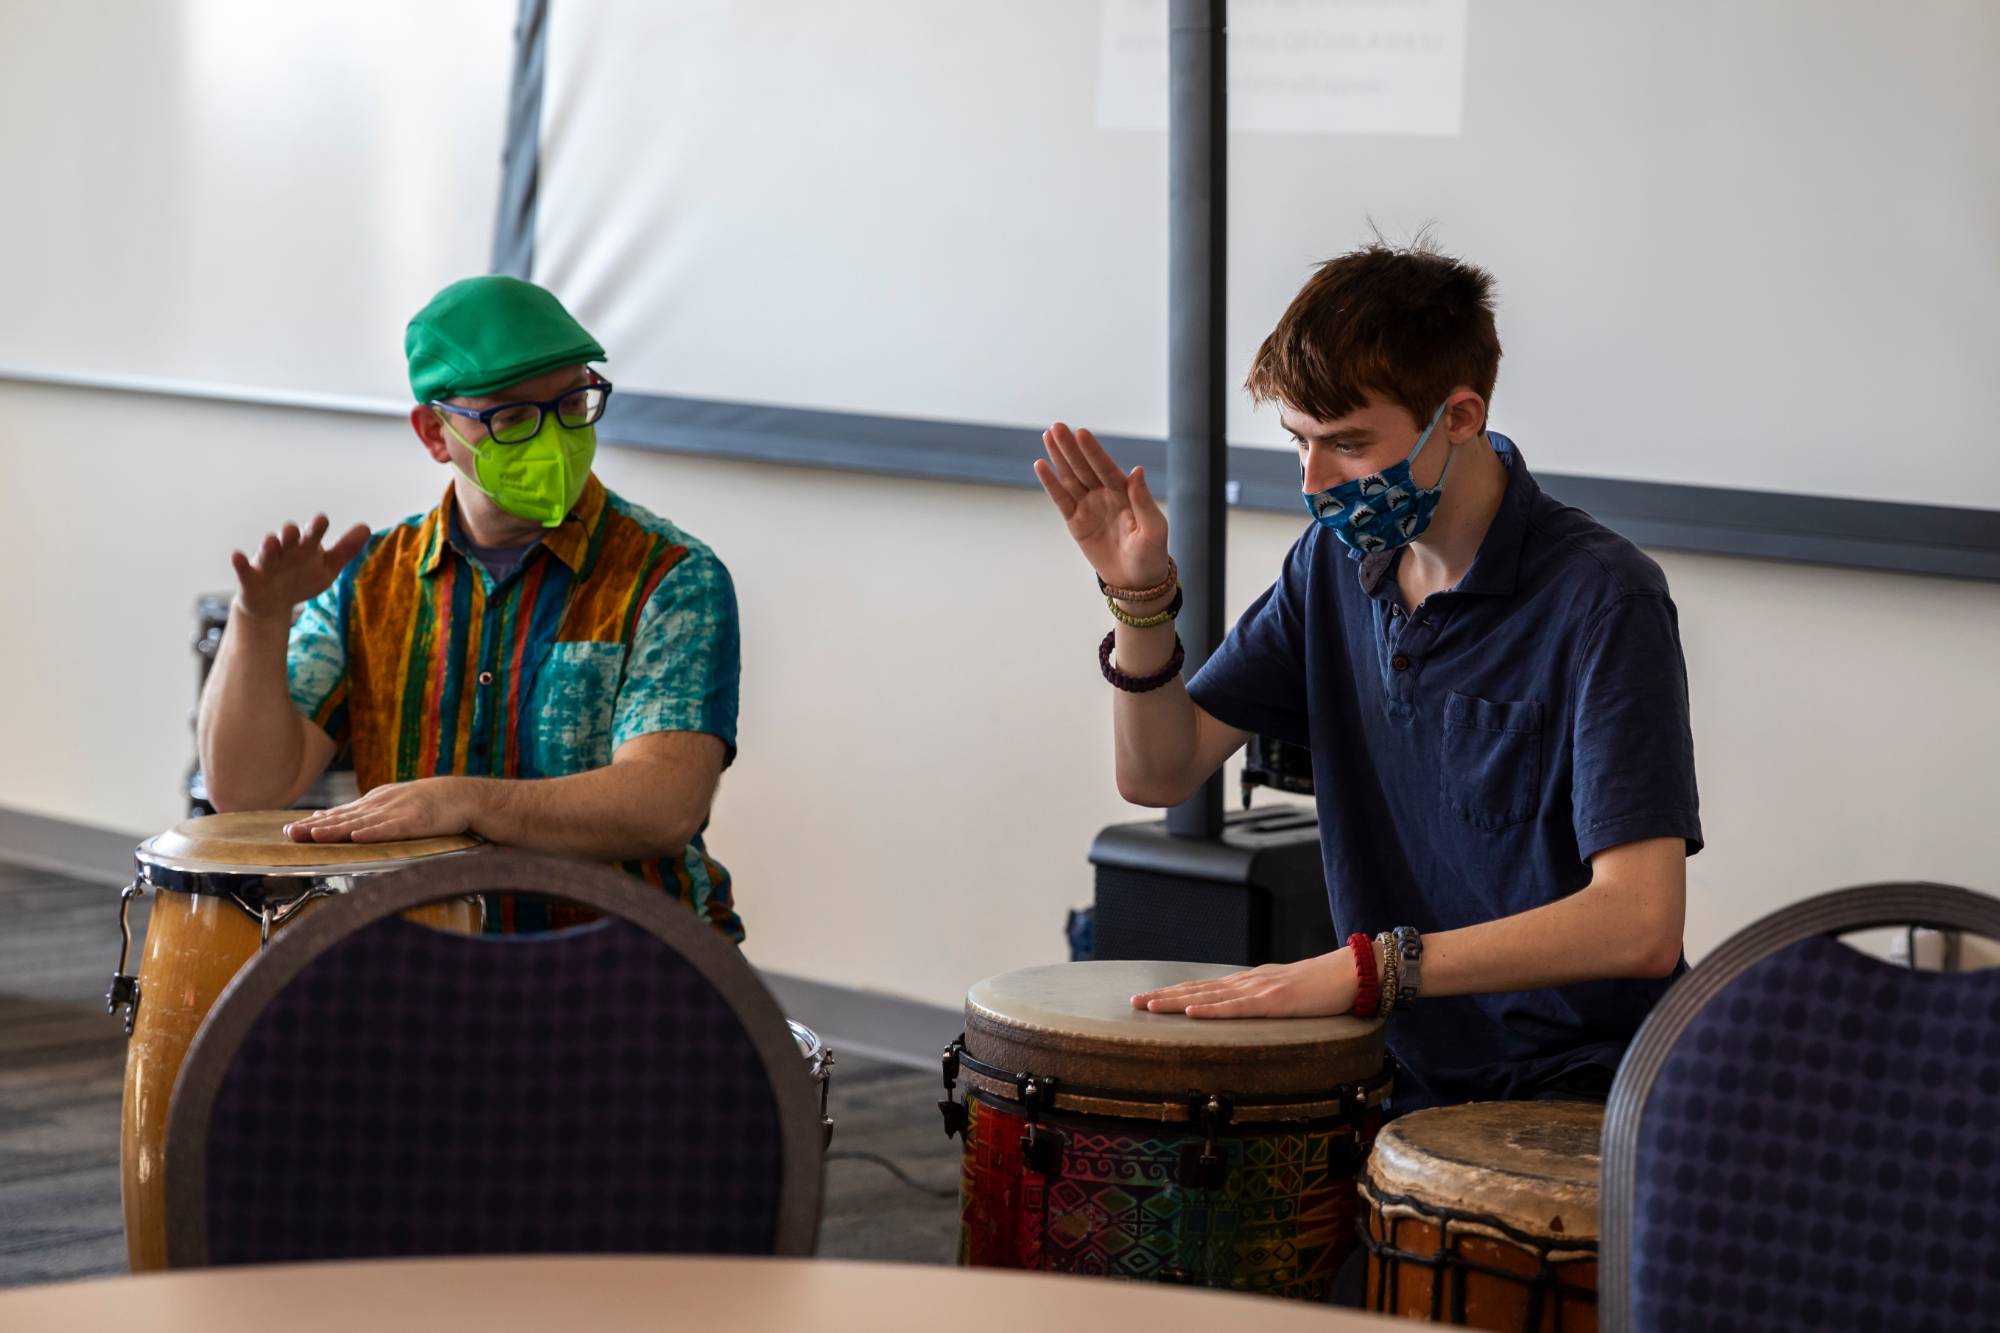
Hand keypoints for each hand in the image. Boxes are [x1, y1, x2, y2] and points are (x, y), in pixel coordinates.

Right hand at [230, 513, 370, 620]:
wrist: (273, 603)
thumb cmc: (302, 579)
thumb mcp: (328, 567)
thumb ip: (346, 549)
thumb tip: (367, 527)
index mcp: (306, 549)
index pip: (313, 537)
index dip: (316, 529)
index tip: (322, 520)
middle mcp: (285, 552)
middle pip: (289, 541)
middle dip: (291, 535)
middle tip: (293, 528)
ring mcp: (267, 564)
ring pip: (267, 553)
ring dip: (269, 547)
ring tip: (271, 539)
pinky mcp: (250, 578)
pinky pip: (244, 569)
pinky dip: (240, 563)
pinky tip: (237, 555)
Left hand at [284, 778, 477, 843]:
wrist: (461, 795)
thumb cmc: (426, 802)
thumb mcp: (388, 804)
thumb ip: (357, 812)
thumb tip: (321, 817)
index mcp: (373, 803)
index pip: (338, 814)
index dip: (313, 823)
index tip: (289, 831)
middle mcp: (380, 805)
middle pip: (343, 818)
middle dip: (315, 827)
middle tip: (290, 834)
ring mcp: (397, 812)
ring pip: (362, 823)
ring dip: (338, 829)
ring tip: (315, 835)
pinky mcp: (416, 821)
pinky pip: (392, 829)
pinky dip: (375, 832)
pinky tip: (358, 837)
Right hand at [1034, 423, 1170, 592]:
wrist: (1136, 581)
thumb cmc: (1151, 554)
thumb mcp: (1154, 529)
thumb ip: (1144, 500)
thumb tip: (1137, 471)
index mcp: (1125, 493)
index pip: (1105, 467)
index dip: (1093, 451)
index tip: (1081, 433)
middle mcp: (1105, 494)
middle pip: (1084, 467)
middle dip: (1070, 447)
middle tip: (1056, 426)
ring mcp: (1089, 506)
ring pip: (1071, 478)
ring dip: (1059, 458)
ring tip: (1047, 436)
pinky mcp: (1076, 522)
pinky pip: (1061, 500)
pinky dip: (1051, 484)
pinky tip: (1041, 465)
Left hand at [1130, 944, 1365, 1018]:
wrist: (1353, 973)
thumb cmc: (1324, 988)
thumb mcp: (1286, 996)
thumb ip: (1265, 1002)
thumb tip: (1246, 1013)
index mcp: (1250, 983)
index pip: (1205, 987)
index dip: (1175, 993)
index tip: (1149, 999)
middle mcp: (1249, 982)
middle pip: (1199, 988)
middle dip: (1165, 996)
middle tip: (1134, 1003)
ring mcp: (1260, 989)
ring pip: (1210, 996)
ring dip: (1177, 1001)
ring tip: (1150, 1006)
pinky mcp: (1275, 1001)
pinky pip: (1238, 1007)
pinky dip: (1212, 1010)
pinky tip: (1192, 1011)